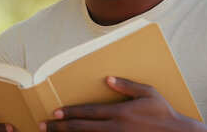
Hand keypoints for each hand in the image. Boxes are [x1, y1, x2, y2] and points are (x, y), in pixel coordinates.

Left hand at [40, 76, 206, 131]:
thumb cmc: (163, 112)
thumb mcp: (148, 93)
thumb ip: (127, 86)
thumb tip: (108, 79)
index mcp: (120, 112)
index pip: (88, 112)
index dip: (70, 113)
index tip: (54, 113)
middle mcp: (116, 128)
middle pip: (82, 128)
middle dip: (61, 127)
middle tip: (43, 126)